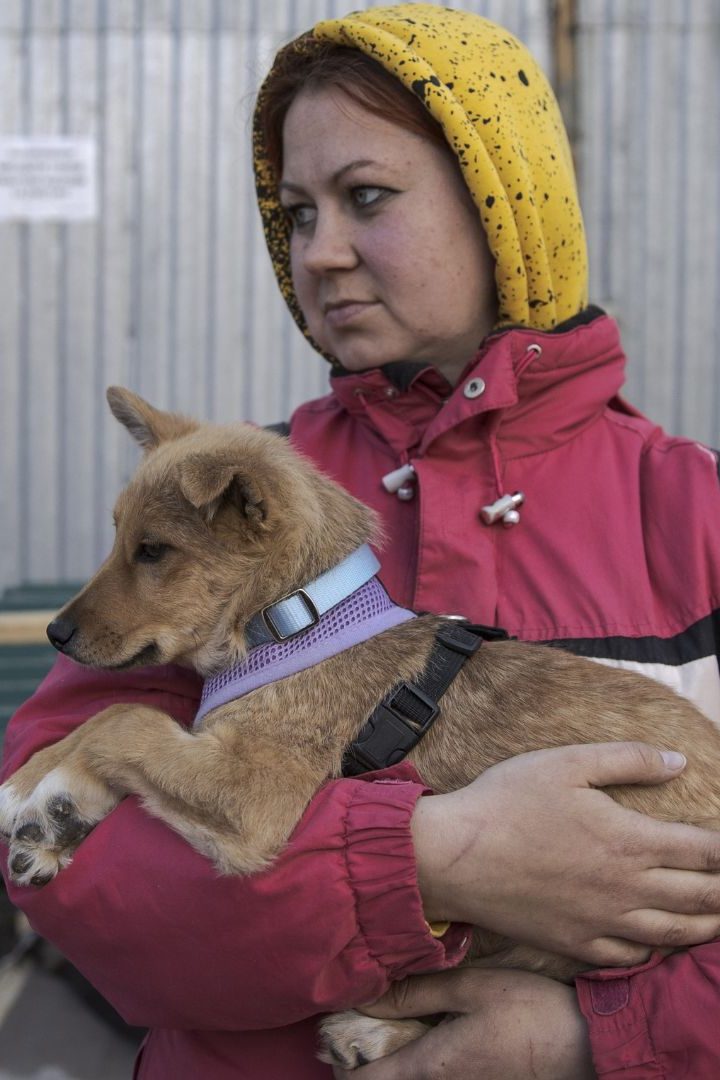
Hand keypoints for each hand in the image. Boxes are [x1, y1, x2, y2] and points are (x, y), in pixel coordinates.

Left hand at [330, 968, 594, 1078]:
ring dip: (391, 1070)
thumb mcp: (473, 988)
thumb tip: (369, 995)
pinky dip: (419, 1071)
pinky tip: (427, 1043)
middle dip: (363, 1066)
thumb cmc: (532, 1011)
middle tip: (357, 1033)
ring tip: (389, 1036)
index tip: (333, 1034)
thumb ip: (418, 992)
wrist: (590, 1047)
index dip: (341, 1062)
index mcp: (432, 1069)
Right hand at [411, 742, 719, 966]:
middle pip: (698, 897)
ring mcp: (601, 922)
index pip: (703, 851)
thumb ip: (628, 759)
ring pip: (672, 934)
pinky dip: (655, 953)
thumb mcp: (567, 763)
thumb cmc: (507, 802)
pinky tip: (658, 944)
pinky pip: (629, 959)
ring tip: (718, 920)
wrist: (455, 855)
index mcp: (629, 840)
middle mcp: (626, 888)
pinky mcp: (574, 943)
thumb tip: (678, 761)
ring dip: (705, 927)